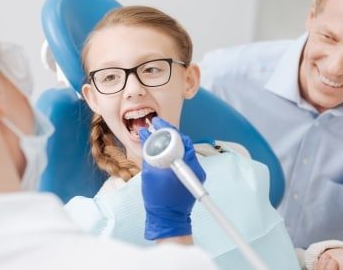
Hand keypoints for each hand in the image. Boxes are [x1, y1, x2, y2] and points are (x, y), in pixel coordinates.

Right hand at [138, 117, 205, 239]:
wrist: (168, 219)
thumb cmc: (158, 199)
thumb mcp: (150, 173)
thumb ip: (149, 152)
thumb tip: (147, 135)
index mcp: (188, 165)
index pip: (182, 139)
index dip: (169, 129)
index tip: (157, 123)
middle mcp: (196, 168)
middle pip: (184, 143)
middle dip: (169, 134)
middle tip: (155, 128)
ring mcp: (196, 173)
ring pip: (184, 151)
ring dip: (171, 144)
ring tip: (157, 138)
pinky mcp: (192, 178)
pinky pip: (183, 160)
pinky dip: (173, 153)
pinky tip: (163, 151)